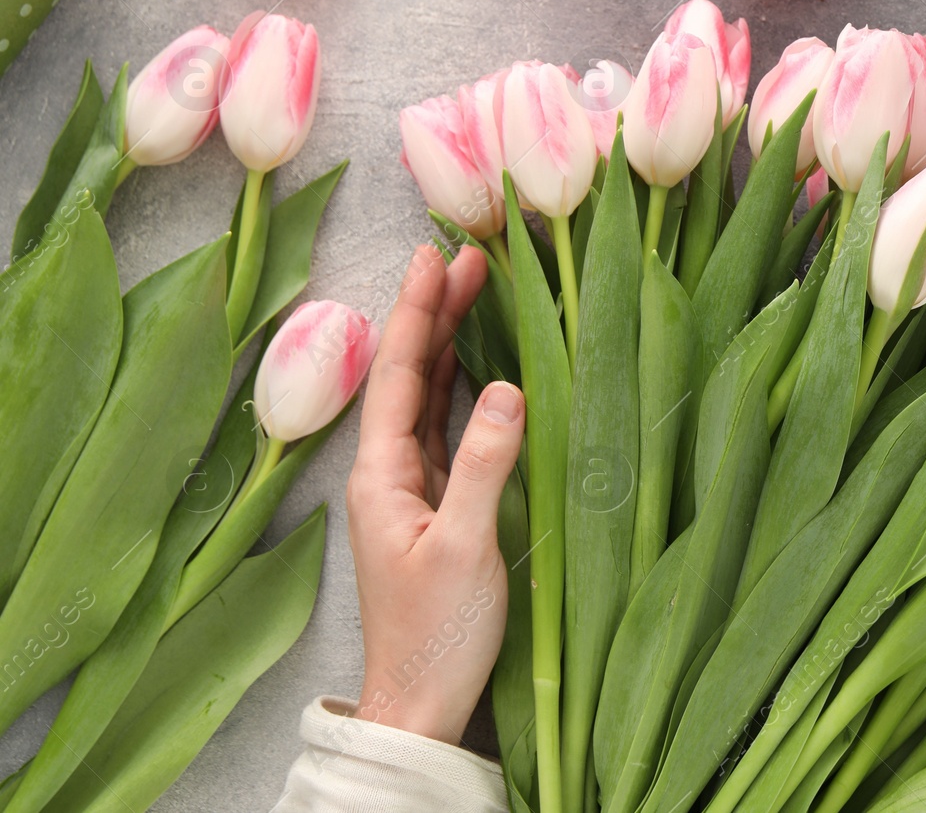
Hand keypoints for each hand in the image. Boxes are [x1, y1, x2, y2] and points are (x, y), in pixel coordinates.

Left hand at [348, 243, 523, 743]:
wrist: (420, 703)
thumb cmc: (438, 633)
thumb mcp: (467, 547)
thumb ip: (487, 465)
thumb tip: (510, 388)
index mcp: (382, 474)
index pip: (400, 374)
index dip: (418, 312)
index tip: (435, 255)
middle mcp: (389, 472)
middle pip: (412, 376)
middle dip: (435, 314)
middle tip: (466, 255)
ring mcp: (412, 489)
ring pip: (430, 398)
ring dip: (450, 344)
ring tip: (473, 291)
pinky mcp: (437, 507)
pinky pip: (448, 428)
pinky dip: (464, 388)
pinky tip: (481, 367)